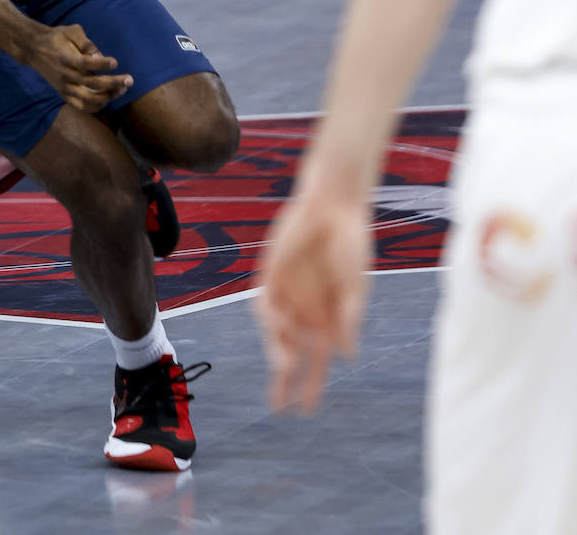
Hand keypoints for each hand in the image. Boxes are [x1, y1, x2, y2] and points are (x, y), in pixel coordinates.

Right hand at [23, 23, 133, 113]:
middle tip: (130, 80)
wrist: (34, 49)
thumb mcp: (71, 31)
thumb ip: (86, 43)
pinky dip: (97, 106)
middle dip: (113, 83)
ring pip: (88, 100)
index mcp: (66, 58)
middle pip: (92, 85)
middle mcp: (65, 75)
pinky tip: (109, 98)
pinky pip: (82, 106)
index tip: (115, 62)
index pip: (86, 63)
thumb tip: (100, 56)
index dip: (102, 64)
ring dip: (108, 97)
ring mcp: (64, 87)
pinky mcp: (64, 94)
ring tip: (121, 89)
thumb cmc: (57, 37)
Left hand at [254, 192, 370, 413]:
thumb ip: (349, 319)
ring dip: (277, 350)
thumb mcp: (355, 286)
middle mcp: (306, 309)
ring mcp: (287, 292)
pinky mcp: (272, 273)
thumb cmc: (351, 246)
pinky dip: (269, 316)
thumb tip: (346, 356)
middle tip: (279, 406)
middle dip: (285, 380)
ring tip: (281, 368)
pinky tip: (275, 325)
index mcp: (330, 318)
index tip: (307, 411)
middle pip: (292, 353)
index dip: (312, 386)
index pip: (317, 361)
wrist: (332, 207)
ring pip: (276, 331)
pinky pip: (265, 301)